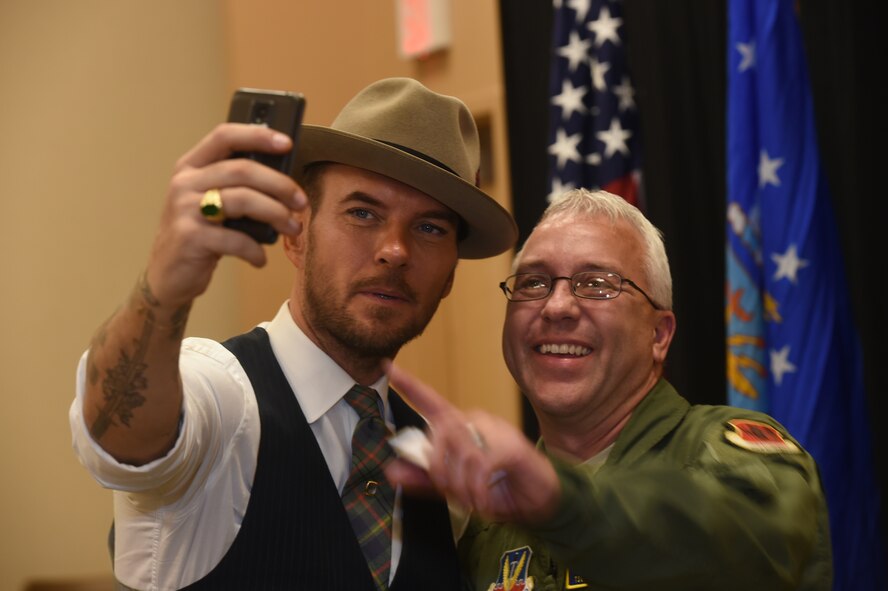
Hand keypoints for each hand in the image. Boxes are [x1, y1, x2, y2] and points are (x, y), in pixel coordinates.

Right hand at [146, 123, 306, 307]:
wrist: (167, 274)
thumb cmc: (199, 234)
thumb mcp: (209, 203)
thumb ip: (235, 186)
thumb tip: (285, 182)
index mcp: (191, 166)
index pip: (224, 136)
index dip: (257, 135)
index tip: (288, 143)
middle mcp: (184, 183)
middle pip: (242, 170)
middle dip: (280, 184)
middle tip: (301, 202)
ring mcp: (184, 209)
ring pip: (243, 200)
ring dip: (276, 214)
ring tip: (293, 229)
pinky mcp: (190, 237)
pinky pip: (235, 239)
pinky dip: (255, 250)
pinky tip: (260, 258)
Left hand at [385, 362, 561, 524]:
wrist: (539, 501)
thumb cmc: (498, 487)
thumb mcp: (455, 487)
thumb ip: (424, 479)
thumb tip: (390, 470)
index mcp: (459, 427)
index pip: (429, 401)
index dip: (408, 385)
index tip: (387, 366)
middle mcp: (475, 421)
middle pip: (439, 434)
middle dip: (439, 471)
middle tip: (453, 494)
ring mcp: (494, 430)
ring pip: (459, 451)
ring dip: (461, 485)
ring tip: (473, 500)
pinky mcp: (510, 445)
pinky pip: (480, 465)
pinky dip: (477, 490)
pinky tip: (483, 501)